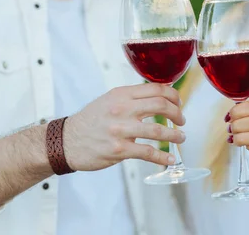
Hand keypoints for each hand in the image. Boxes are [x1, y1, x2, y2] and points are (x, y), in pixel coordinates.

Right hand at [64, 83, 185, 170]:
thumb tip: (160, 96)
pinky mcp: (119, 150)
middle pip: (161, 106)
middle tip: (182, 121)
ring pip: (158, 130)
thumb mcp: (110, 100)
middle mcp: (122, 109)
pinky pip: (148, 153)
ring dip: (174, 135)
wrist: (66, 141)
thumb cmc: (91, 120)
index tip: (179, 103)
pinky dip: (163, 157)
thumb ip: (132, 98)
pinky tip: (170, 159)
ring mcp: (120, 130)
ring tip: (181, 138)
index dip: (173, 95)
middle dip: (177, 113)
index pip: (156, 88)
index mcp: (121, 94)